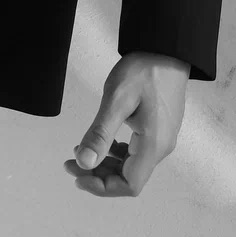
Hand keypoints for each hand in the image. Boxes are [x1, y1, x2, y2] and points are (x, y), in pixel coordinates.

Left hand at [63, 52, 189, 196]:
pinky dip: (116, 152)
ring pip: (131, 165)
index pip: (129, 185)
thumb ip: (100, 134)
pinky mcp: (159, 128)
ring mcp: (162, 138)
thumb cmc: (144, 71)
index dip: (102, 187)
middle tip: (70, 163)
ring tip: (79, 151)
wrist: (166, 49)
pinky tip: (102, 142)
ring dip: (105, 163)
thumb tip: (84, 163)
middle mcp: (161, 147)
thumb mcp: (116, 100)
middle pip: (129, 177)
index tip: (77, 175)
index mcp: (153, 145)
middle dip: (98, 175)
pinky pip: (136, 151)